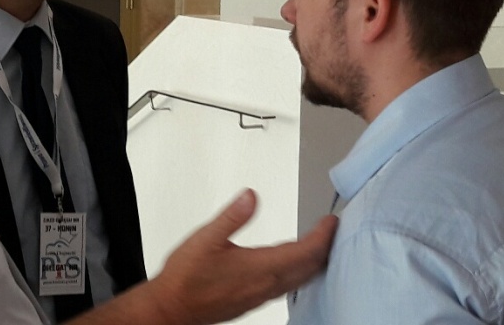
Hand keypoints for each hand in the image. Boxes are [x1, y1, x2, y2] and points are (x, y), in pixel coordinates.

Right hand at [147, 189, 337, 324]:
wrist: (171, 307)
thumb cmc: (186, 278)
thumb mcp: (206, 237)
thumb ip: (232, 216)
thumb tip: (251, 196)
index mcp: (260, 267)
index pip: (304, 251)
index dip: (322, 235)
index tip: (331, 222)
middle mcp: (266, 285)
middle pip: (309, 268)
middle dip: (324, 247)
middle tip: (331, 230)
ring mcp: (261, 296)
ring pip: (300, 280)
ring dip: (313, 261)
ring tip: (318, 244)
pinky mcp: (254, 301)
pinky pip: (287, 287)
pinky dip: (299, 273)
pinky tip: (292, 266)